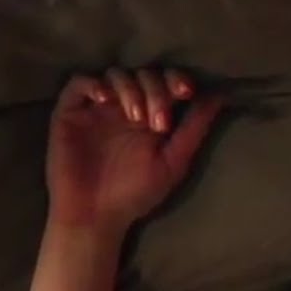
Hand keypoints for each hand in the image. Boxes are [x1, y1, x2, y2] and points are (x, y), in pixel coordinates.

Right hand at [46, 66, 224, 233]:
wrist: (96, 215)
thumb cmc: (137, 192)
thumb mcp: (174, 161)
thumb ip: (194, 128)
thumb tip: (220, 97)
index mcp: (152, 115)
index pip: (166, 82)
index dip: (176, 79)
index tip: (186, 92)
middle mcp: (125, 107)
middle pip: (144, 75)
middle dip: (156, 92)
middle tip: (159, 124)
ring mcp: (98, 108)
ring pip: (115, 74)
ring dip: (131, 90)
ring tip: (137, 119)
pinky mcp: (70, 112)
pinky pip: (79, 83)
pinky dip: (93, 83)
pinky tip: (105, 99)